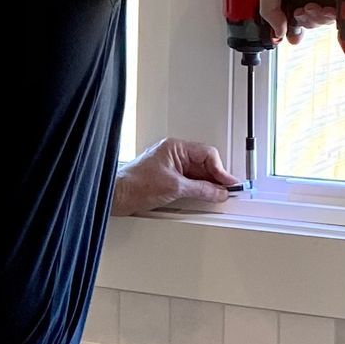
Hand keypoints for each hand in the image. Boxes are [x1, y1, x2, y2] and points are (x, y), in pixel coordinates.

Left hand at [113, 137, 241, 215]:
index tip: (228, 183)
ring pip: (197, 173)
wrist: (116, 195)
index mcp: (175, 147)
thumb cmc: (135, 184)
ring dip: (208, 184)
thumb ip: (201, 189)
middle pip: (204, 164)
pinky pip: (189, 181)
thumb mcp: (174, 187)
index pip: (207, 154)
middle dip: (216, 177)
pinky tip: (205, 196)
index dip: (220, 169)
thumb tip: (218, 192)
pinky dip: (198, 189)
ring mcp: (170, 166)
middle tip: (227, 191)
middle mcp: (174, 154)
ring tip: (218, 195)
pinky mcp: (167, 178)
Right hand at [253, 0, 344, 44]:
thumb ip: (269, 12)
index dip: (292, 29)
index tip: (290, 37)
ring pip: (324, 20)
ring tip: (312, 7)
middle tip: (301, 12)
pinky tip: (325, 9)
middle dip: (304, 22)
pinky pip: (340, 14)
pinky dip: (332, 16)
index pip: (293, 16)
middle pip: (309, 21)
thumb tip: (277, 31)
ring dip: (316, 19)